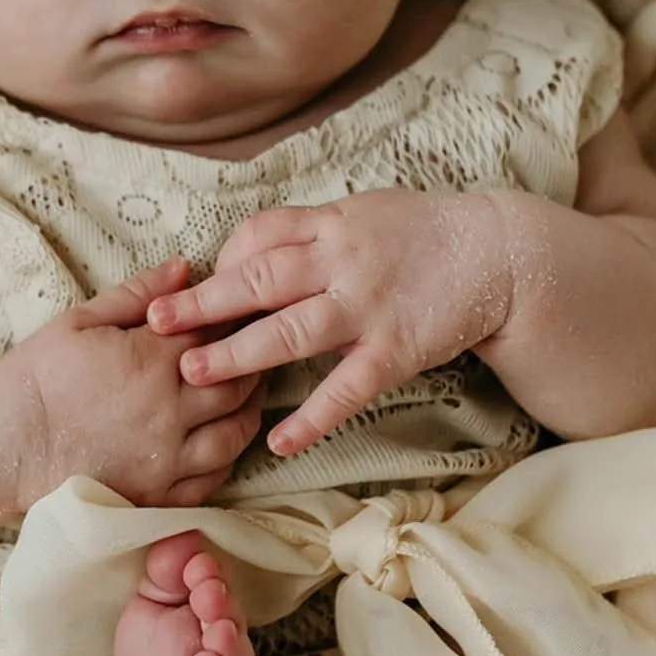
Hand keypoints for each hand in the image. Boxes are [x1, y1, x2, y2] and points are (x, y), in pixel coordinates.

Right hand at [0, 257, 265, 511]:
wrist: (2, 442)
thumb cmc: (37, 375)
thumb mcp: (82, 319)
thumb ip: (138, 293)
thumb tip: (186, 268)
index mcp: (153, 360)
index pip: (218, 332)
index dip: (235, 319)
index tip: (242, 311)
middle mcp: (171, 410)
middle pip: (238, 383)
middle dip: (252, 363)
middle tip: (256, 350)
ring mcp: (168, 458)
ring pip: (236, 433)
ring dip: (249, 410)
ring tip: (246, 394)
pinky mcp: (158, 495)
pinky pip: (214, 478)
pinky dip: (228, 457)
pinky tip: (224, 440)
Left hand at [145, 194, 512, 456]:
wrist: (500, 253)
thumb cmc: (422, 234)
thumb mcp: (361, 214)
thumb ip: (308, 233)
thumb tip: (245, 254)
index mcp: (331, 225)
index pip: (260, 237)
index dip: (219, 262)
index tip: (183, 285)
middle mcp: (342, 261)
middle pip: (260, 280)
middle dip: (204, 303)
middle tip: (155, 325)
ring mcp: (368, 306)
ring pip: (292, 331)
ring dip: (238, 354)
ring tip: (193, 374)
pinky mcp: (397, 349)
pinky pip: (347, 389)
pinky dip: (313, 418)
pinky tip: (280, 441)